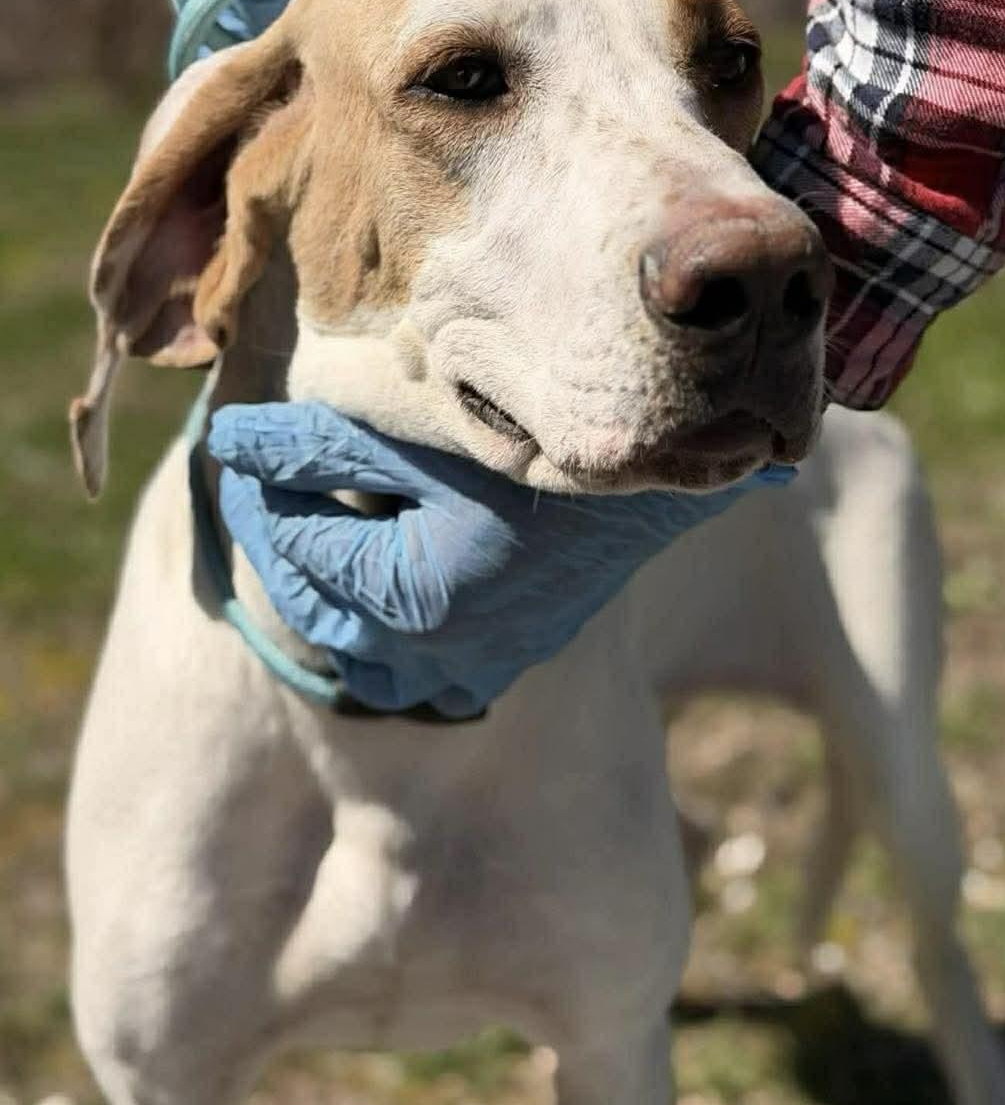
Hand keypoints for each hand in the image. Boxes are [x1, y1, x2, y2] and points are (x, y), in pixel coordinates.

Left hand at [208, 402, 794, 718]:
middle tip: (265, 496)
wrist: (675, 461)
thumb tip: (229, 444)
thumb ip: (318, 446)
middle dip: (286, 554)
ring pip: (376, 662)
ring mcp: (488, 659)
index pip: (300, 555)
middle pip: (328, 618)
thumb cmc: (544, 434)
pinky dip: (399, 637)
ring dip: (338, 605)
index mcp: (412, 600)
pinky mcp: (522, 648)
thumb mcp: (421, 432)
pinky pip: (438, 672)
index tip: (238, 451)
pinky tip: (397, 586)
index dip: (258, 500)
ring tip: (323, 540)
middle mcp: (446, 653)